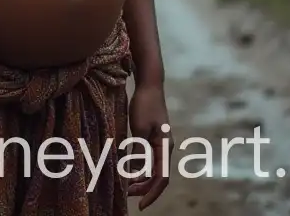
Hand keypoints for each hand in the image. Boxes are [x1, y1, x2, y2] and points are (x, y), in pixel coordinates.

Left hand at [127, 83, 170, 208]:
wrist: (149, 85)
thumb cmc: (145, 104)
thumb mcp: (139, 129)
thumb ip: (138, 151)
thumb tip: (134, 173)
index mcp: (164, 147)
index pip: (161, 178)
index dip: (151, 193)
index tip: (140, 205)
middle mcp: (164, 148)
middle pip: (156, 176)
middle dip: (143, 188)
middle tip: (126, 195)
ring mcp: (159, 143)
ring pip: (151, 169)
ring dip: (139, 179)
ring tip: (124, 186)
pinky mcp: (151, 138)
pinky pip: (146, 159)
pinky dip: (137, 167)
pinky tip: (126, 170)